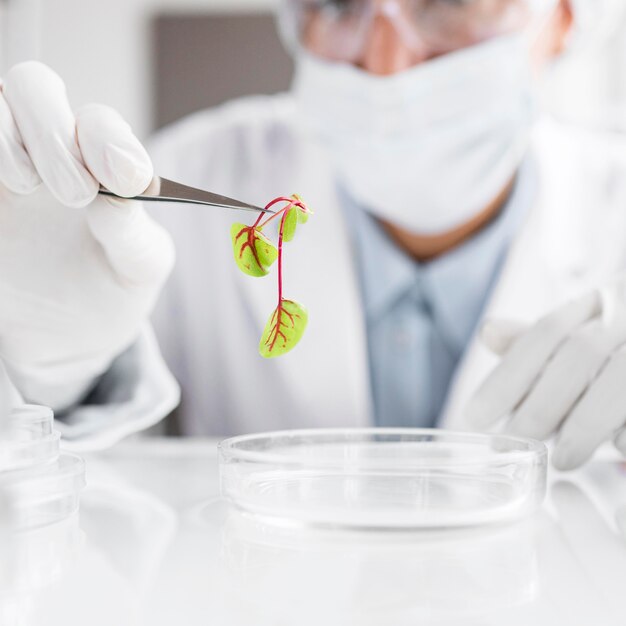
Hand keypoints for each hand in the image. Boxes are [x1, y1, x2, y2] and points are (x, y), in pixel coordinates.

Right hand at [0, 62, 173, 409]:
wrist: (68, 329)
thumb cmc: (113, 284)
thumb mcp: (140, 267)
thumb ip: (133, 233)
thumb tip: (117, 197)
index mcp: (102, 163)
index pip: (100, 124)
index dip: (109, 140)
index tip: (126, 181)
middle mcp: (49, 152)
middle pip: (34, 86)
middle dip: (53, 132)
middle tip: (76, 194)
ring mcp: (5, 170)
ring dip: (7, 140)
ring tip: (28, 187)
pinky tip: (2, 206)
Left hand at [466, 280, 625, 469]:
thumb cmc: (619, 346)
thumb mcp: (580, 335)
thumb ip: (535, 341)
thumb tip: (488, 332)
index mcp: (601, 301)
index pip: (546, 332)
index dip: (509, 375)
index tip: (475, 417)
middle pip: (581, 354)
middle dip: (542, 405)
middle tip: (516, 444)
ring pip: (619, 378)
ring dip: (585, 425)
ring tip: (562, 460)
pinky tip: (616, 449)